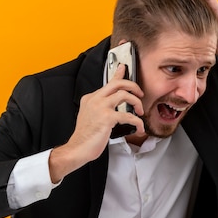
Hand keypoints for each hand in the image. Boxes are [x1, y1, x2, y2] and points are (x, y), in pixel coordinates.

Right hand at [48, 64, 143, 182]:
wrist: (77, 149)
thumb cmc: (85, 137)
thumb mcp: (90, 117)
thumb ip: (100, 109)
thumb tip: (114, 109)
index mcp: (90, 98)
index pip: (108, 83)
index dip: (118, 74)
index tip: (123, 68)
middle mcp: (94, 99)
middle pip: (117, 83)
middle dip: (133, 85)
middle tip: (140, 93)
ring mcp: (100, 107)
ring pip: (124, 94)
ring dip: (136, 102)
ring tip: (140, 111)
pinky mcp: (107, 118)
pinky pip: (128, 115)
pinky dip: (138, 122)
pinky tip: (139, 127)